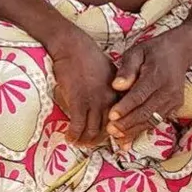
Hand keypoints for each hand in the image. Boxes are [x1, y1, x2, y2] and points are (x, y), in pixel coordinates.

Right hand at [49, 31, 118, 146]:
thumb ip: (112, 88)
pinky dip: (74, 134)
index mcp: (118, 93)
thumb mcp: (108, 72)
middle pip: (109, 128)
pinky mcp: (79, 100)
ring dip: (85, 140)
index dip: (120, 133)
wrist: (73, 46)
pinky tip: (68, 136)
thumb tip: (108, 101)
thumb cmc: (87, 56)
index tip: (117, 143)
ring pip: (93, 130)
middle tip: (90, 145)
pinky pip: (78, 125)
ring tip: (78, 143)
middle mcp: (110, 100)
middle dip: (100, 141)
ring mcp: (95, 101)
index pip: (123, 118)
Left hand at [107, 35, 187, 147]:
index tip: (111, 116)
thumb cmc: (152, 51)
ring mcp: (174, 100)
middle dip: (127, 123)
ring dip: (134, 130)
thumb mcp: (136, 52)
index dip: (125, 107)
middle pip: (146, 111)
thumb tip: (116, 86)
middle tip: (110, 130)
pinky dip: (142, 130)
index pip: (140, 95)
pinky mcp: (175, 107)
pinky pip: (156, 121)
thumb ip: (127, 69)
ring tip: (116, 137)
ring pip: (152, 120)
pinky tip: (128, 138)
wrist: (178, 52)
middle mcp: (168, 91)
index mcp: (157, 76)